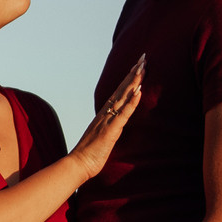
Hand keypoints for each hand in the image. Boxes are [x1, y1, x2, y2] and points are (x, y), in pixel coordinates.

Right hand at [68, 56, 144, 179]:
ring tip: (143, 67)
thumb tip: (116, 122)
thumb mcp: (103, 135)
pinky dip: (131, 102)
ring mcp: (108, 120)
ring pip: (123, 97)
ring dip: (134, 81)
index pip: (119, 91)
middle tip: (143, 57)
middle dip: (133, 73)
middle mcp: (105, 112)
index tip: (137, 65)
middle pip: (122, 88)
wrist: (78, 164)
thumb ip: (109, 126)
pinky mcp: (111, 130)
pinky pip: (123, 114)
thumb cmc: (90, 153)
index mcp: (104, 113)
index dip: (129, 78)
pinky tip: (139, 91)